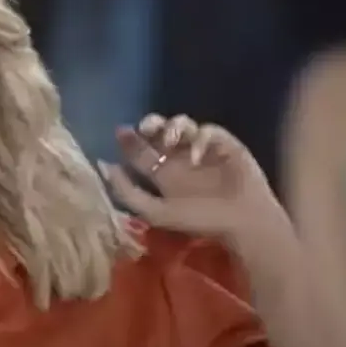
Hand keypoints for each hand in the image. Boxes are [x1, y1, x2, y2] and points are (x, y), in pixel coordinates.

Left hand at [97, 113, 286, 240]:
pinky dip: (201, 139)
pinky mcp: (224, 144)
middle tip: (146, 128)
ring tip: (170, 140)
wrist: (242, 223)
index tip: (121, 132)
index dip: (129, 140)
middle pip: (159, 130)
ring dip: (173, 127)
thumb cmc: (200, 220)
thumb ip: (127, 192)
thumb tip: (104, 165)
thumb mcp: (156, 211)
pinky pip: (208, 131)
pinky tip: (197, 156)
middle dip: (151, 123)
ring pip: (182, 124)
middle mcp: (180, 157)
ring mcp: (202, 149)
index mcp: (162, 173)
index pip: (141, 150)